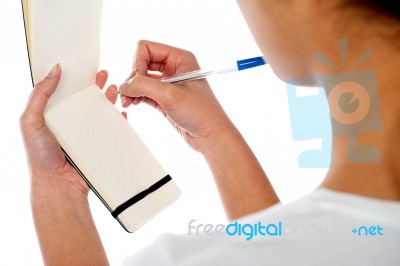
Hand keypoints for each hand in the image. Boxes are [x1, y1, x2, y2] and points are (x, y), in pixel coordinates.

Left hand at [20, 64, 117, 195]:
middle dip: (94, 84)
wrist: (58, 183)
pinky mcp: (96, 142)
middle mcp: (68, 121)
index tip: (82, 66)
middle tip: (102, 73)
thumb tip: (54, 71)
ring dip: (107, 98)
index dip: (73, 77)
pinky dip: (117, 118)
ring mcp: (83, 132)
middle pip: (84, 97)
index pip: (63, 90)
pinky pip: (109, 127)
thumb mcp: (30, 121)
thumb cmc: (40, 155)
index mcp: (51, 114)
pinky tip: (121, 111)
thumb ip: (39, 95)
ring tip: (114, 87)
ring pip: (99, 110)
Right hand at [119, 40, 234, 152]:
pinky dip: (136, 96)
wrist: (210, 136)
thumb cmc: (201, 113)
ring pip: (141, 78)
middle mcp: (174, 67)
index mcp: (180, 58)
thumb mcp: (170, 95)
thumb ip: (144, 86)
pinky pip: (144, 91)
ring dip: (132, 88)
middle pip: (141, 62)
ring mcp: (168, 83)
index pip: (146, 48)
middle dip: (132, 77)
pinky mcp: (164, 98)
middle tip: (128, 94)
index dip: (137, 63)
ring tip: (127, 102)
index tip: (137, 81)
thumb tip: (124, 85)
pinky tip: (133, 104)